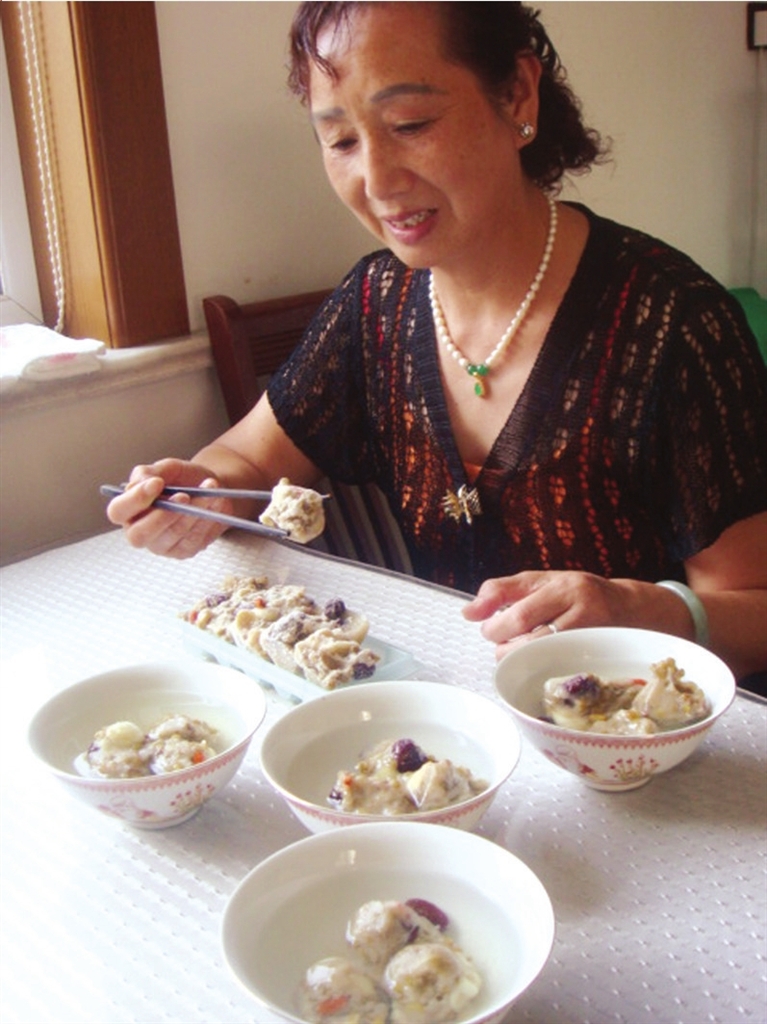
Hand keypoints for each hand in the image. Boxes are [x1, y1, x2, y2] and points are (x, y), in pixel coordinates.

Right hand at [106, 458, 232, 558]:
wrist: (210, 488)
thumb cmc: (183, 479)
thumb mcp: (166, 469)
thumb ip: (148, 472)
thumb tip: (140, 483)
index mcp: (128, 510)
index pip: (118, 511)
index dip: (135, 499)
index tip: (157, 483)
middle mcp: (139, 531)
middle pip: (138, 535)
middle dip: (162, 515)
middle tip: (183, 496)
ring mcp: (161, 545)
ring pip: (172, 534)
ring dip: (193, 510)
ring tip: (208, 490)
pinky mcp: (183, 551)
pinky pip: (193, 539)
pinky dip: (206, 518)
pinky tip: (214, 502)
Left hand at [462, 570, 644, 660]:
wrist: (629, 609)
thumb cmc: (577, 596)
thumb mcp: (542, 584)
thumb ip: (503, 592)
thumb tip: (468, 612)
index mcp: (560, 584)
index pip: (516, 602)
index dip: (493, 619)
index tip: (484, 625)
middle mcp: (577, 603)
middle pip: (526, 627)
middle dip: (502, 640)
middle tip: (499, 642)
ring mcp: (589, 630)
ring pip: (540, 650)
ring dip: (518, 656)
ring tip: (516, 652)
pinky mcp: (595, 654)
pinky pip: (559, 666)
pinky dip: (539, 667)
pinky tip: (537, 663)